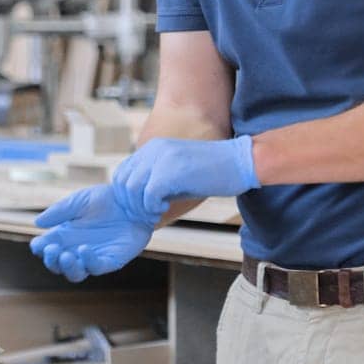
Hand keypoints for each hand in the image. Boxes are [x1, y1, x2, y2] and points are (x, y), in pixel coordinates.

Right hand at [29, 185, 155, 282]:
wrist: (132, 201)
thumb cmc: (105, 200)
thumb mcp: (78, 201)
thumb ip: (59, 211)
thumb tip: (37, 223)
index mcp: (64, 236)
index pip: (46, 248)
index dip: (39, 249)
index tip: (38, 244)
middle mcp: (76, 249)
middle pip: (58, 266)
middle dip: (52, 261)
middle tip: (53, 250)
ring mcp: (93, 257)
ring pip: (75, 273)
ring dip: (68, 267)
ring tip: (66, 256)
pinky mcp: (111, 260)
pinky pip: (97, 267)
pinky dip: (89, 262)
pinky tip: (85, 250)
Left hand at [111, 136, 258, 222]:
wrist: (240, 162)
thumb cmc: (213, 172)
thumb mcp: (178, 173)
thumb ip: (157, 180)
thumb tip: (139, 202)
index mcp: (153, 148)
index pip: (123, 172)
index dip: (127, 194)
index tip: (141, 208)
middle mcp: (154, 149)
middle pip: (123, 182)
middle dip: (131, 204)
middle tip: (147, 215)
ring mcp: (162, 158)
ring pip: (132, 189)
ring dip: (141, 208)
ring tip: (157, 213)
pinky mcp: (172, 171)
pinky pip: (148, 195)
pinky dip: (153, 208)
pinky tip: (164, 210)